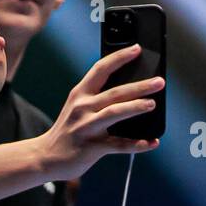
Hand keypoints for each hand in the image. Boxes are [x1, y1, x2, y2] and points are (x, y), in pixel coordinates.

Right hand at [36, 44, 161, 181]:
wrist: (46, 156)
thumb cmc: (68, 129)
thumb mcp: (77, 107)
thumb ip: (97, 97)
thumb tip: (131, 91)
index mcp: (80, 93)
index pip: (101, 69)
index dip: (120, 57)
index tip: (137, 49)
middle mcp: (83, 107)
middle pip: (114, 92)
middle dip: (139, 85)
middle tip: (159, 81)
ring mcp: (87, 127)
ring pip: (115, 113)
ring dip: (135, 107)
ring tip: (152, 104)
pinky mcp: (92, 147)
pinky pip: (118, 145)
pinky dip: (137, 144)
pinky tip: (152, 142)